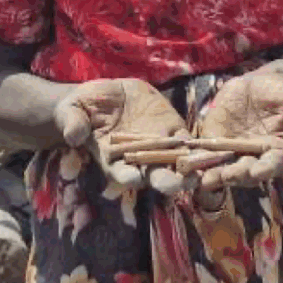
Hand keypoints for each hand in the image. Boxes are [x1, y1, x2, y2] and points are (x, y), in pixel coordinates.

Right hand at [52, 78, 192, 194]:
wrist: (102, 97)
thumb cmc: (82, 109)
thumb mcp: (72, 111)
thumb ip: (74, 123)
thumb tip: (72, 135)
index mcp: (113, 160)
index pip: (122, 173)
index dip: (128, 176)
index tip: (135, 178)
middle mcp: (138, 160)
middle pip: (154, 176)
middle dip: (167, 181)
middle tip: (179, 185)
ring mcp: (157, 146)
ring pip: (176, 163)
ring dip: (189, 169)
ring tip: (200, 172)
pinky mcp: (171, 129)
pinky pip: (187, 140)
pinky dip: (198, 147)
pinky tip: (210, 150)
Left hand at [193, 71, 282, 190]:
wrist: (264, 82)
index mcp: (277, 152)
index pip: (270, 166)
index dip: (262, 170)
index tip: (254, 173)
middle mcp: (254, 158)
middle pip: (241, 172)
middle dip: (229, 175)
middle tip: (217, 178)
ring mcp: (232, 151)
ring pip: (219, 166)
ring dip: (207, 172)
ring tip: (195, 176)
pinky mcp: (213, 139)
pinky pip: (202, 151)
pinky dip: (191, 156)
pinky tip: (179, 159)